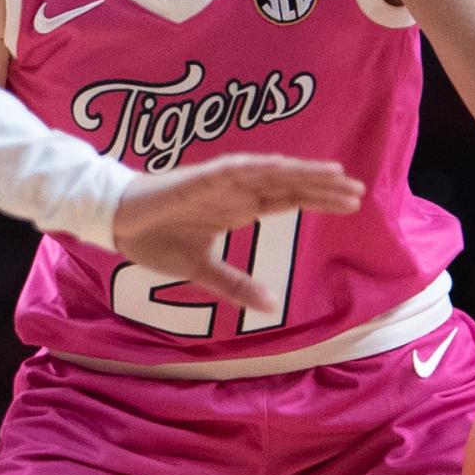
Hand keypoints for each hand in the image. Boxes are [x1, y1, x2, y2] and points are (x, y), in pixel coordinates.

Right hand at [112, 154, 363, 313]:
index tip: (351, 203)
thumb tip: (272, 307)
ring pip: (269, 173)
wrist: (115, 223)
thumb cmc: (154, 240)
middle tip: (359, 188)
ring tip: (336, 174)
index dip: (317, 199)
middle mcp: (233, 191)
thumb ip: (235, 285)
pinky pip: (235, 169)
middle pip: (286, 184)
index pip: (285, 199)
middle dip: (322, 185)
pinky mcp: (199, 179)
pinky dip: (260, 167)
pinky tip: (286, 167)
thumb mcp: (200, 270)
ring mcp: (217, 182)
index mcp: (235, 208)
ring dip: (301, 172)